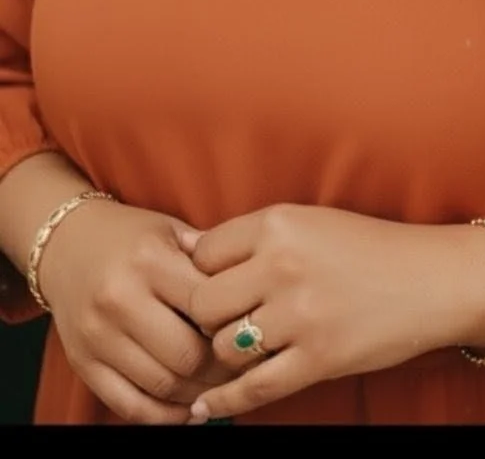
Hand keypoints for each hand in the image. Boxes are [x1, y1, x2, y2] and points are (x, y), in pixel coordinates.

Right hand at [38, 199, 233, 423]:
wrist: (66, 243)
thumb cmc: (130, 236)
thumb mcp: (171, 230)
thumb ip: (210, 258)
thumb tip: (256, 293)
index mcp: (149, 259)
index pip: (207, 307)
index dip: (236, 323)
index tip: (253, 329)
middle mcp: (120, 298)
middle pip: (187, 356)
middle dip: (222, 368)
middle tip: (242, 366)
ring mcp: (98, 335)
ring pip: (163, 387)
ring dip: (199, 395)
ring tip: (220, 387)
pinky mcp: (83, 363)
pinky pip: (130, 406)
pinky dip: (164, 416)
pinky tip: (187, 407)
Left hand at [183, 203, 474, 421]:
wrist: (431, 280)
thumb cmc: (366, 247)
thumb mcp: (307, 222)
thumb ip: (249, 236)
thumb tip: (182, 247)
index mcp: (278, 224)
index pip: (203, 254)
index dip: (202, 273)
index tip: (213, 284)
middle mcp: (283, 266)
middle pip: (203, 303)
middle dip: (205, 317)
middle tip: (221, 320)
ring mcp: (300, 316)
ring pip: (224, 345)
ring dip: (226, 352)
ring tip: (240, 348)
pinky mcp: (318, 359)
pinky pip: (253, 388)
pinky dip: (224, 402)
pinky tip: (204, 409)